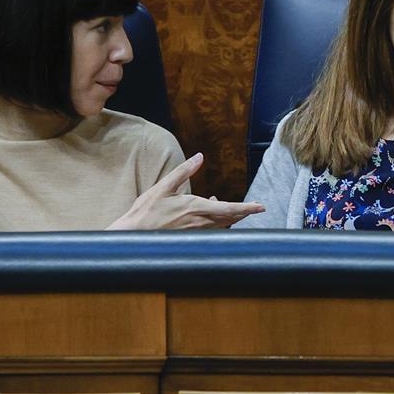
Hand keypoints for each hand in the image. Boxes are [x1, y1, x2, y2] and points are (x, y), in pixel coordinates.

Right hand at [108, 153, 264, 229]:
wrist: (133, 234)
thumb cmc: (147, 210)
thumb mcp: (164, 186)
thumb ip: (184, 170)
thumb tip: (199, 157)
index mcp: (195, 208)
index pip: (228, 208)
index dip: (246, 208)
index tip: (261, 207)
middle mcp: (199, 222)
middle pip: (230, 219)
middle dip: (244, 213)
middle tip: (254, 207)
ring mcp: (196, 232)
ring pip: (222, 225)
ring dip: (230, 216)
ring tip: (229, 206)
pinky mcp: (190, 237)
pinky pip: (212, 230)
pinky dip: (218, 220)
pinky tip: (210, 209)